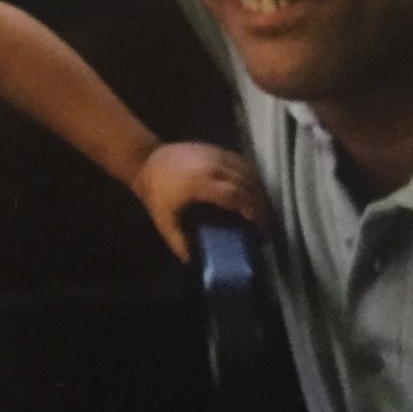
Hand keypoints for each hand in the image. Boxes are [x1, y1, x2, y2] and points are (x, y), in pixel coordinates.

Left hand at [130, 142, 267, 262]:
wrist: (145, 161)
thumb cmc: (155, 193)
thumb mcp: (163, 221)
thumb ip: (179, 243)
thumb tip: (194, 262)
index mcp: (199, 183)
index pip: (234, 194)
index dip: (251, 210)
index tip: (260, 227)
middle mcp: (211, 165)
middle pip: (247, 183)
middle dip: (261, 205)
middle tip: (267, 225)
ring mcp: (216, 153)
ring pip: (249, 171)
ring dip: (260, 191)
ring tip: (263, 211)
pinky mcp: (217, 149)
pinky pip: (243, 163)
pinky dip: (252, 178)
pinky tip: (254, 193)